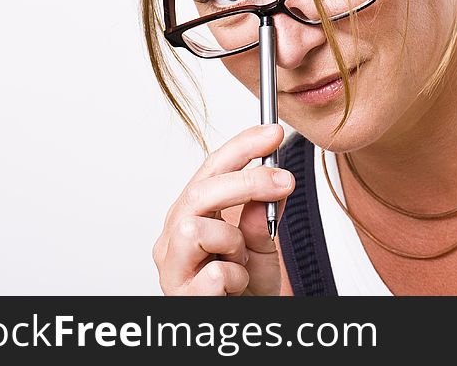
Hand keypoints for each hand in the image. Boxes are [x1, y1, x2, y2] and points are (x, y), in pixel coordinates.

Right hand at [152, 124, 293, 295]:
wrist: (245, 324)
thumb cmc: (246, 287)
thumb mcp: (264, 245)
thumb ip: (263, 216)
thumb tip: (274, 180)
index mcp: (191, 214)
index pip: (211, 169)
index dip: (241, 146)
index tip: (273, 132)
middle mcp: (173, 236)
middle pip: (199, 192)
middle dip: (246, 181)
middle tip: (285, 181)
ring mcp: (172, 267)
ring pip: (195, 228)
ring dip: (232, 240)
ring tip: (242, 259)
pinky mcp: (180, 296)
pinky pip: (214, 274)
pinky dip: (236, 277)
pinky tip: (235, 286)